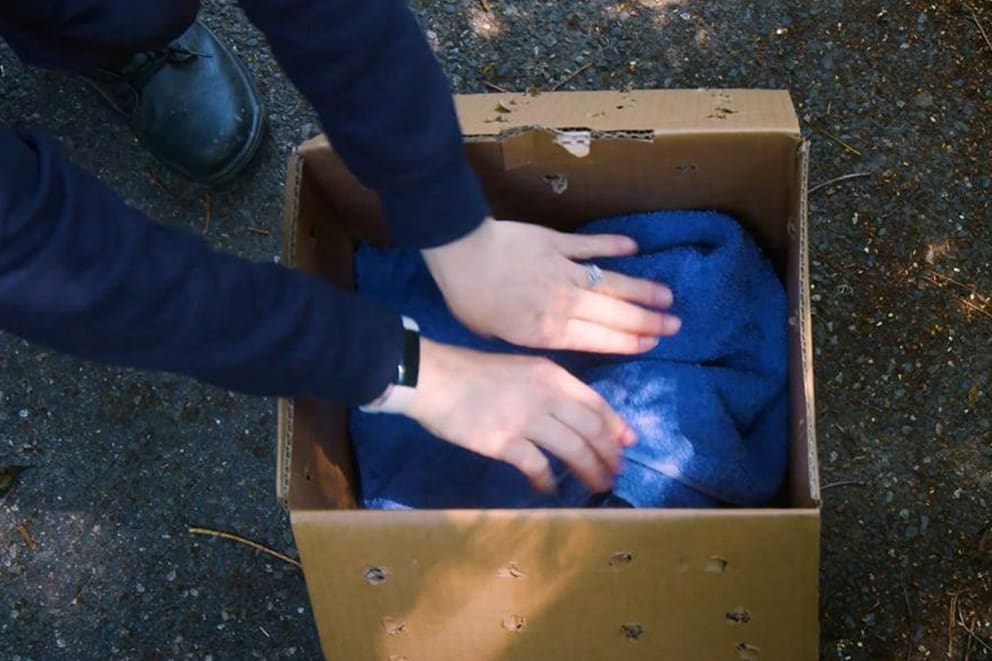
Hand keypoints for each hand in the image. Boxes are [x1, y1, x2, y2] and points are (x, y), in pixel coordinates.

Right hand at [405, 338, 635, 493]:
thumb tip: (577, 415)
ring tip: (596, 485)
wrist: (435, 378)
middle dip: (608, 454)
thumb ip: (550, 390)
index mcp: (552, 375)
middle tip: (615, 472)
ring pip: (573, 450)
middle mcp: (546, 396)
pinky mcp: (504, 442)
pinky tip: (550, 489)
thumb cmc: (474, 373)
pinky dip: (547, 480)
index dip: (616, 426)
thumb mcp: (522, 369)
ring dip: (589, 471)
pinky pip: (537, 466)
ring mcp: (525, 419)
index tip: (627, 444)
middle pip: (591, 429)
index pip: (596, 403)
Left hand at [422, 217, 680, 353]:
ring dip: (643, 289)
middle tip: (675, 324)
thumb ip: (527, 335)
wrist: (463, 253)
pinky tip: (634, 248)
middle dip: (649, 321)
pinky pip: (592, 246)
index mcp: (550, 331)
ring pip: (614, 283)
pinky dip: (613, 245)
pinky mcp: (559, 242)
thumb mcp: (497, 334)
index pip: (601, 339)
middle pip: (617, 314)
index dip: (631, 342)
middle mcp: (567, 303)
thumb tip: (544, 333)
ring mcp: (566, 270)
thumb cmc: (471, 299)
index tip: (654, 342)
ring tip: (667, 296)